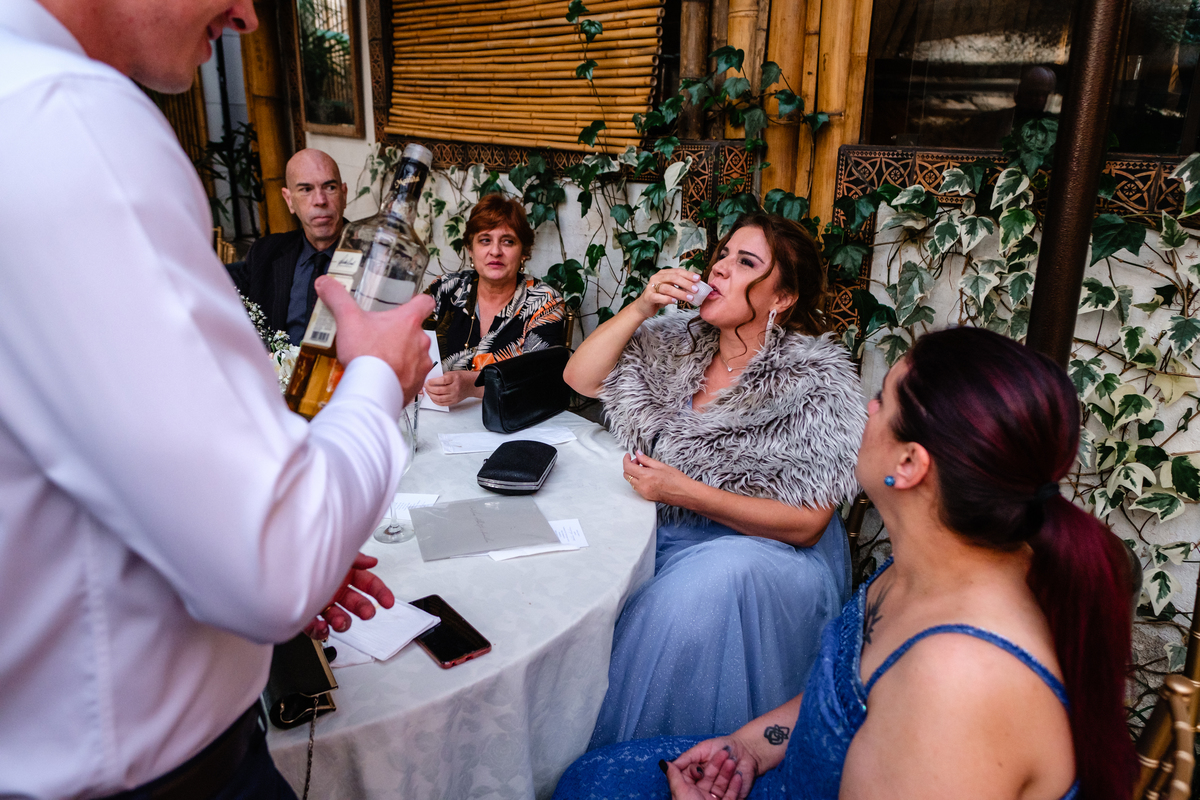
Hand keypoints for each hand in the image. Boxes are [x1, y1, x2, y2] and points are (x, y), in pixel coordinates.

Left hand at [303, 553, 394, 639]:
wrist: (268, 568)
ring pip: (338, 617)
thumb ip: (355, 557)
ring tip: (338, 621)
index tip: (388, 603)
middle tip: (367, 613)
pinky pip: (315, 628)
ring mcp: (320, 602)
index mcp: (344, 573)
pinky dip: (320, 631)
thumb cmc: (301, 553)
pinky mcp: (304, 615)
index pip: (368, 584)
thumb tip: (372, 562)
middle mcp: (334, 588)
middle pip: (356, 602)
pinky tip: (322, 628)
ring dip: (342, 621)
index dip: (381, 593)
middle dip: (364, 609)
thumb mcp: (334, 551)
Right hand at [314, 275, 434, 402]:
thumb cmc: (366, 356)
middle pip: (415, 331)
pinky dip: (401, 375)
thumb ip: (337, 298)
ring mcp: (421, 363)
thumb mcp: (348, 320)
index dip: (418, 301)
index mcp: (408, 321)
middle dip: (400, 334)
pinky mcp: (418, 382)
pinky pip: (412, 375)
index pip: (425, 302)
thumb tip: (326, 283)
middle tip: (381, 338)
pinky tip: (385, 376)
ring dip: (402, 355)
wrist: (372, 391)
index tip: (411, 304)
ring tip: (381, 359)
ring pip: (414, 354)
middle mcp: (421, 341)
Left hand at [424, 369, 482, 406]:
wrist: (472, 385)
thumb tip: (432, 380)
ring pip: (439, 398)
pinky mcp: (454, 401)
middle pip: (439, 390)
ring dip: (431, 395)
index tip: (428, 381)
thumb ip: (443, 376)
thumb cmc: (463, 378)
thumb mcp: (453, 373)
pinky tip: (433, 397)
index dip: (432, 381)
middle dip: (429, 388)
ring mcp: (455, 396)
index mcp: (455, 378)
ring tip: (428, 392)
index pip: (441, 380)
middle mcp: (455, 388)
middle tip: (426, 386)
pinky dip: (436, 401)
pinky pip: (443, 403)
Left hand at [623, 451, 694, 505]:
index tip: (628, 455)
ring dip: (633, 474)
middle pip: (626, 475)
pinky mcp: (647, 498)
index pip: (627, 467)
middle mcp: (642, 486)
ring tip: (645, 469)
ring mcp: (644, 493)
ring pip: (631, 482)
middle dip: (630, 466)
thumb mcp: (661, 466)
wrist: (685, 494)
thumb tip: (638, 454)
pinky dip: (638, 481)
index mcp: (646, 476)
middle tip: (638, 461)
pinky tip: (647, 477)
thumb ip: (646, 460)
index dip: (626, 459)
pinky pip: (637, 488)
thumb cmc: (677, 480)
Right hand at [635, 267, 701, 317]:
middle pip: (673, 277)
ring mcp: (652, 287)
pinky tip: (675, 301)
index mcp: (663, 274)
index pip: (677, 271)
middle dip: (686, 283)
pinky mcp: (648, 296)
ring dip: (680, 293)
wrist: (644, 307)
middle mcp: (657, 278)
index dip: (688, 274)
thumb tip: (695, 287)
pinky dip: (668, 299)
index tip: (698, 279)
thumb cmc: (659, 297)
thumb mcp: (671, 290)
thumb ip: (680, 287)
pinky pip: (659, 297)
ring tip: (689, 298)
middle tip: (696, 289)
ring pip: (667, 288)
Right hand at [668, 736, 758, 799]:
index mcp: (695, 776)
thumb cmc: (723, 747)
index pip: (687, 781)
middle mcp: (705, 788)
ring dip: (724, 776)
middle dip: (709, 777)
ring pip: (717, 791)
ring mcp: (718, 794)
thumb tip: (666, 764)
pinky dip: (734, 787)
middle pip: (701, 788)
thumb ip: (686, 758)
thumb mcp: (701, 749)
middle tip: (714, 767)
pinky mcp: (732, 798)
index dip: (693, 777)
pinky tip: (738, 774)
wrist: (746, 749)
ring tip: (731, 762)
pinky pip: (731, 797)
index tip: (698, 770)